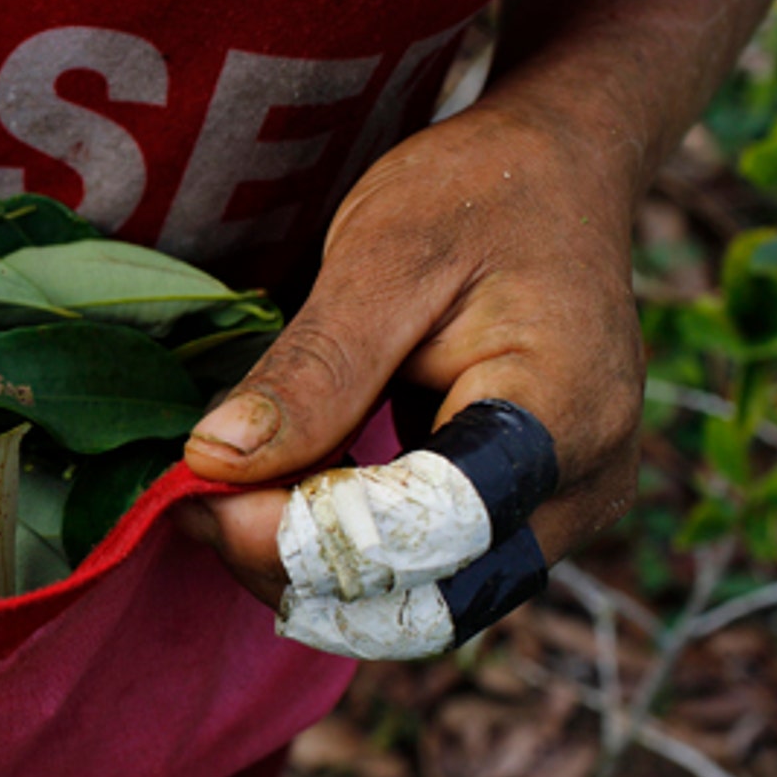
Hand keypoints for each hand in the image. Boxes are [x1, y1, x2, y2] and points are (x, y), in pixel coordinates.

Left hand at [175, 104, 643, 607]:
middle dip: (293, 568)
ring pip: (415, 604)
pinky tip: (274, 492)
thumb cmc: (477, 194)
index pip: (425, 533)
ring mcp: (558, 516)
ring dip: (305, 569)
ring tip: (225, 490)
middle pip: (421, 599)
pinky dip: (336, 550)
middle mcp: (580, 492)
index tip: (201, 493)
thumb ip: (312, 370)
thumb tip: (215, 460)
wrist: (554, 173)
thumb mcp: (382, 258)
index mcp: (564, 418)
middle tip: (196, 499)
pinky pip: (420, 572)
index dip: (302, 536)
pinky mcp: (517, 519)